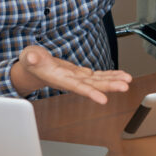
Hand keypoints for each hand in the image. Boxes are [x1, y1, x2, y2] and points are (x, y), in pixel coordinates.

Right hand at [11, 45, 132, 101]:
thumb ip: (31, 58)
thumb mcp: (28, 57)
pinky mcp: (81, 73)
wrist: (34, 67)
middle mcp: (71, 81)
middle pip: (92, 85)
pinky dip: (110, 75)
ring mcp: (77, 78)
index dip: (90, 92)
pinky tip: (120, 75)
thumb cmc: (30, 61)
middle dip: (109, 86)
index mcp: (59, 78)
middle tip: (125, 87)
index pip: (76, 87)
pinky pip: (98, 75)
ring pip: (98, 81)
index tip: (103, 99)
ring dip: (113, 81)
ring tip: (128, 81)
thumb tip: (32, 57)